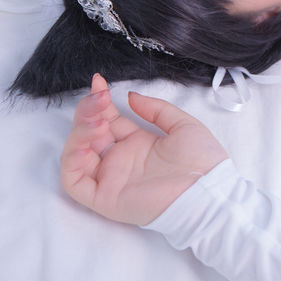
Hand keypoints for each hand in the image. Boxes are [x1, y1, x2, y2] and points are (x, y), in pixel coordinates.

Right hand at [60, 75, 229, 226]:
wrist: (209, 191)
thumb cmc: (202, 161)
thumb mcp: (182, 125)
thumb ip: (156, 109)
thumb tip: (131, 97)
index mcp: (137, 144)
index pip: (107, 120)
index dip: (99, 101)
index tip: (99, 82)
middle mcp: (120, 160)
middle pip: (88, 134)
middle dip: (87, 112)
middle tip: (99, 99)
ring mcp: (110, 179)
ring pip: (76, 155)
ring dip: (78, 133)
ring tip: (97, 121)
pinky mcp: (105, 198)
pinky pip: (74, 182)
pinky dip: (72, 162)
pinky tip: (86, 145)